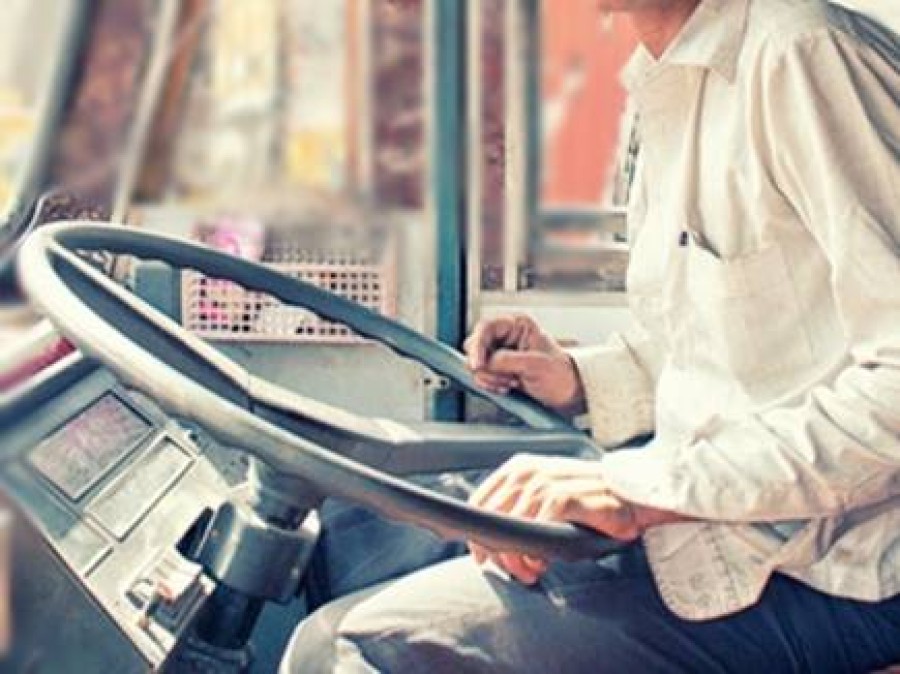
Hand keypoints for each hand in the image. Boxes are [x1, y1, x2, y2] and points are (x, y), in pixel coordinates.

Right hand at [464, 315, 585, 414]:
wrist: (567, 394)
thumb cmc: (561, 375)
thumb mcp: (536, 365)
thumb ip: (507, 360)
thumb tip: (485, 362)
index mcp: (517, 326)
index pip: (486, 328)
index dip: (478, 345)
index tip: (478, 364)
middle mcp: (506, 337)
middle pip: (475, 346)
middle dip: (487, 365)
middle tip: (504, 376)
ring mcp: (500, 354)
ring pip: (476, 364)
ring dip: (491, 378)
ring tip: (511, 382)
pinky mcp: (497, 370)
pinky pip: (481, 376)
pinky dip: (491, 385)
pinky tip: (507, 386)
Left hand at [467, 454, 681, 584]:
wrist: (634, 496)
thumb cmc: (590, 502)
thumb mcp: (547, 499)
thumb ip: (519, 511)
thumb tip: (492, 543)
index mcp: (518, 468)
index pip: (479, 502)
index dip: (478, 536)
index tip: (484, 557)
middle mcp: (526, 472)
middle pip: (490, 520)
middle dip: (498, 553)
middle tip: (515, 571)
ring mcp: (543, 483)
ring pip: (510, 530)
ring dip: (516, 559)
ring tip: (530, 571)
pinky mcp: (562, 497)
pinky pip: (534, 534)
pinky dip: (535, 554)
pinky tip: (543, 564)